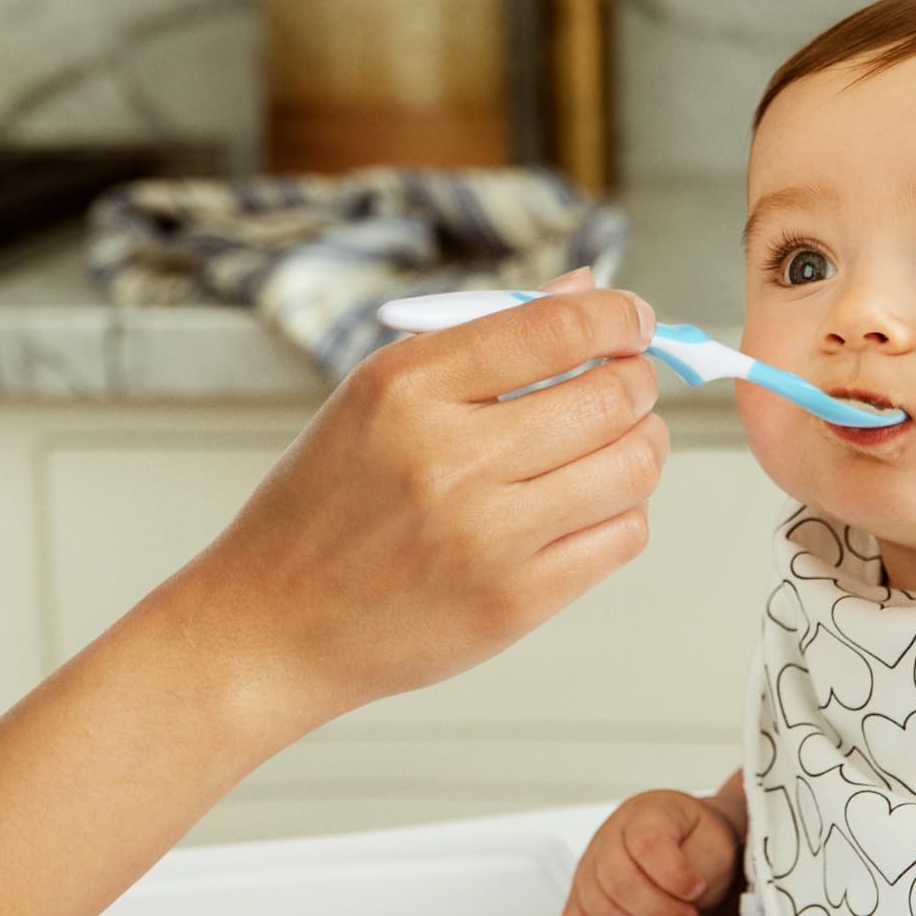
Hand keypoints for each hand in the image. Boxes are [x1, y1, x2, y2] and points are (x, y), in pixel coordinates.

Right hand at [180, 269, 667, 735]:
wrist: (273, 624)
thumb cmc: (328, 503)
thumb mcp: (374, 398)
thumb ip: (483, 340)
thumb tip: (588, 291)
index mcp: (406, 387)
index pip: (557, 327)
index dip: (619, 316)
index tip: (632, 322)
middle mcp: (449, 457)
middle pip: (612, 395)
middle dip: (637, 382)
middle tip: (626, 386)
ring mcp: (486, 535)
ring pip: (634, 466)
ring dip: (642, 445)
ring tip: (612, 445)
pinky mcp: (514, 602)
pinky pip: (623, 536)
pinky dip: (622, 511)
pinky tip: (585, 504)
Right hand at [562, 789, 741, 915]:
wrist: (695, 852)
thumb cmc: (701, 846)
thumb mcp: (715, 844)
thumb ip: (698, 866)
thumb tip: (683, 896)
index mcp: (645, 813)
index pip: (646, 843)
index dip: (674, 875)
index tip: (696, 889)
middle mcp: (610, 836)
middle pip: (618, 882)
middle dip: (660, 912)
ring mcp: (590, 866)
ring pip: (599, 909)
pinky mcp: (582, 897)